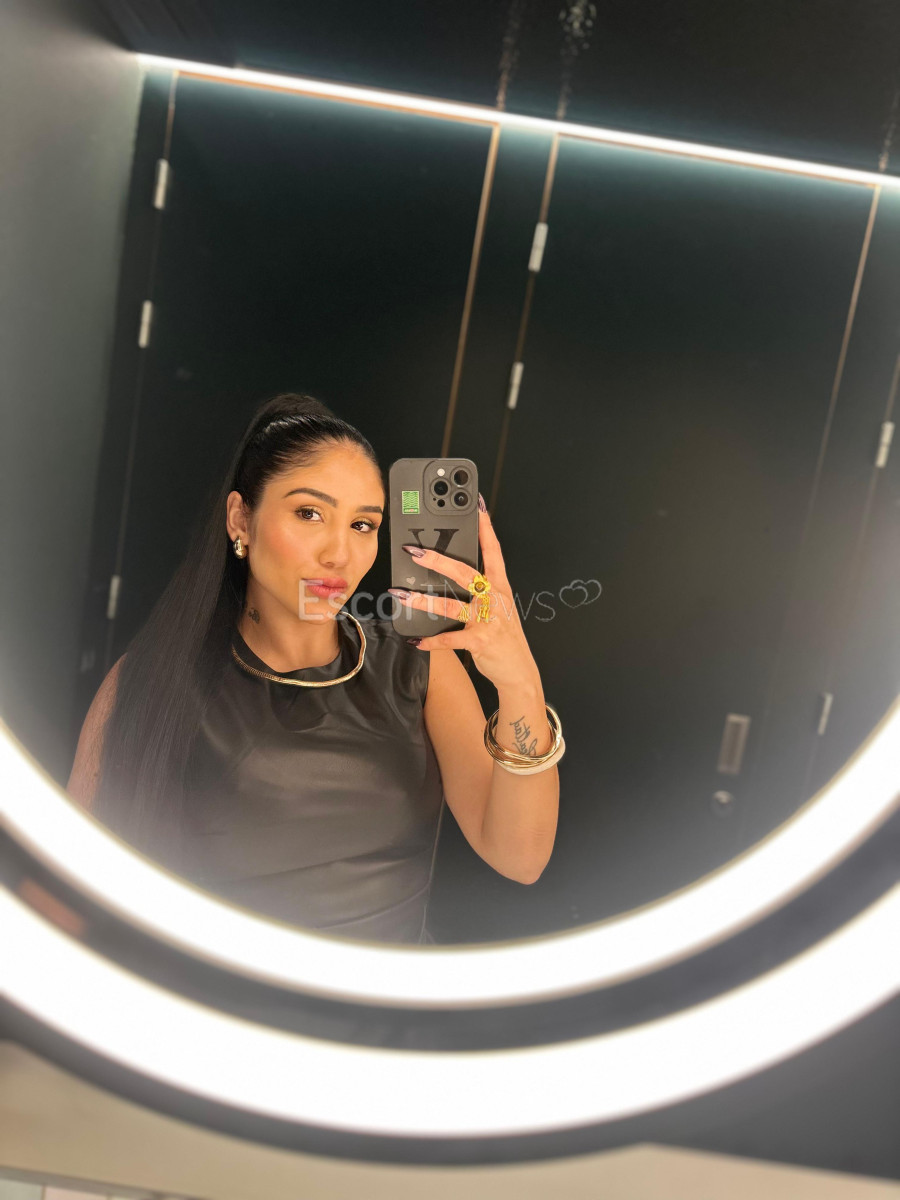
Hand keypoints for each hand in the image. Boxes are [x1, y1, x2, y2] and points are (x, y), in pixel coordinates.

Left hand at [388, 495, 539, 691]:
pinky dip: (432, 641)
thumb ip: (481, 591)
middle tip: (415, 551)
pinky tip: (416, 640)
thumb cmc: (504, 637)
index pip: (493, 552)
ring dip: (424, 600)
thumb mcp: (498, 608)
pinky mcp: (479, 641)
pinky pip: (451, 639)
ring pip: (452, 604)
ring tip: (402, 594)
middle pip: (465, 572)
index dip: (486, 530)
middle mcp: (494, 599)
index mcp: (499, 588)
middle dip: (439, 560)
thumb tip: (452, 574)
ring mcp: (487, 620)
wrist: (519, 670)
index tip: (477, 508)